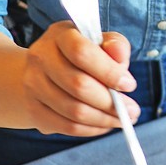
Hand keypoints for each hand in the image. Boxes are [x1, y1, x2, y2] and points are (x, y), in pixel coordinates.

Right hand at [22, 20, 139, 135]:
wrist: (41, 70)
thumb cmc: (80, 55)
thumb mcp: (100, 42)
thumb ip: (115, 46)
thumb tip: (119, 55)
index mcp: (60, 35)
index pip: (82, 53)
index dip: (109, 72)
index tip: (130, 85)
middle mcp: (40, 57)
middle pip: (78, 85)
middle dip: (111, 102)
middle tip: (133, 110)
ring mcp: (32, 85)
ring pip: (73, 111)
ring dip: (104, 119)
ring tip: (122, 119)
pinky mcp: (33, 109)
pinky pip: (66, 127)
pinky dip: (91, 129)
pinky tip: (105, 124)